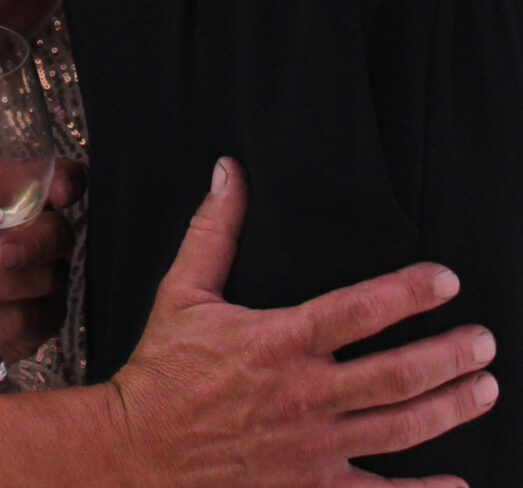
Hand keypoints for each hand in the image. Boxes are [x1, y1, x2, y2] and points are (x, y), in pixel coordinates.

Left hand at [0, 154, 75, 373]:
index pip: (59, 179)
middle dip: (29, 245)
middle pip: (58, 234)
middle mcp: (38, 237)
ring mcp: (44, 281)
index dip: (68, 182)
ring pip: (43, 281)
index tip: (60, 192)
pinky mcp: (39, 321)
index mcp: (13, 199)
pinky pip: (30, 320)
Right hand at [109, 158, 497, 485]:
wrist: (141, 451)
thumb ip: (214, 230)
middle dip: (449, 355)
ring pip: (399, 427)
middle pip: (396, 373)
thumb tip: (229, 172)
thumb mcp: (183, 290)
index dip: (409, 293)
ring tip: (485, 388)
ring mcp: (314, 447)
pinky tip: (457, 485)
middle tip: (484, 342)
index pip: (360, 310)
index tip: (446, 281)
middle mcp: (306, 395)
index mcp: (279, 341)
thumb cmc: (164, 369)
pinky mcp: (311, 487)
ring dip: (449, 407)